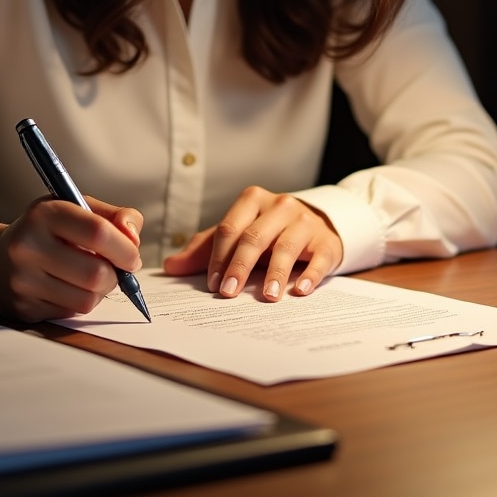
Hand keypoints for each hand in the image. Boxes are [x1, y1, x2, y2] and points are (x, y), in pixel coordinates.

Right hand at [0, 194, 143, 322]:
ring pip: (87, 299)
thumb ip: (114, 216)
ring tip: (92, 276)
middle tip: (116, 269)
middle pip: (96, 273)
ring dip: (101, 291)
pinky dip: (82, 301)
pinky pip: (72, 312)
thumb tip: (133, 238)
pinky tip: (72, 287)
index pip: (98, 232)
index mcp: (45, 213)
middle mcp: (29, 245)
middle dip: (116, 275)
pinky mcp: (24, 307)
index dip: (124, 248)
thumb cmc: (47, 231)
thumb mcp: (78, 208)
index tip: (132, 256)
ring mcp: (23, 279)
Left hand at [162, 186, 342, 300]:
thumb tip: (171, 267)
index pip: (230, 228)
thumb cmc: (268, 232)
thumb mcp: (238, 234)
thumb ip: (205, 249)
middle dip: (240, 266)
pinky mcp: (326, 241)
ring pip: (286, 246)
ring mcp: (305, 222)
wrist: (315, 225)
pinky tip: (300, 289)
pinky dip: (310, 274)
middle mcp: (280, 206)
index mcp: (253, 200)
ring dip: (275, 274)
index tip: (212, 284)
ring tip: (267, 297)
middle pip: (254, 237)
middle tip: (229, 292)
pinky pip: (318, 257)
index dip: (218, 257)